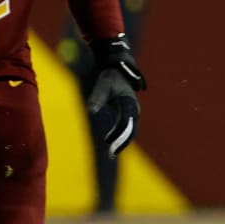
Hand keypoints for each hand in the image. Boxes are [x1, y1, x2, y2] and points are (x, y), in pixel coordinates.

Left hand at [88, 35, 145, 157]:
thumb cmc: (110, 77)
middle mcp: (134, 108)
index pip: (125, 124)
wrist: (118, 69)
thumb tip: (91, 111)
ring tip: (111, 153)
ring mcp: (132, 111)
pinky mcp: (128, 112)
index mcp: (129, 103)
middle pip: (130, 130)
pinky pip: (126, 127)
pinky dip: (120, 136)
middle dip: (121, 143)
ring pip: (130, 130)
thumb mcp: (103, 86)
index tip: (111, 146)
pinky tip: (111, 143)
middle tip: (111, 154)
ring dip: (121, 141)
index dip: (119, 136)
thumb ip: (97, 98)